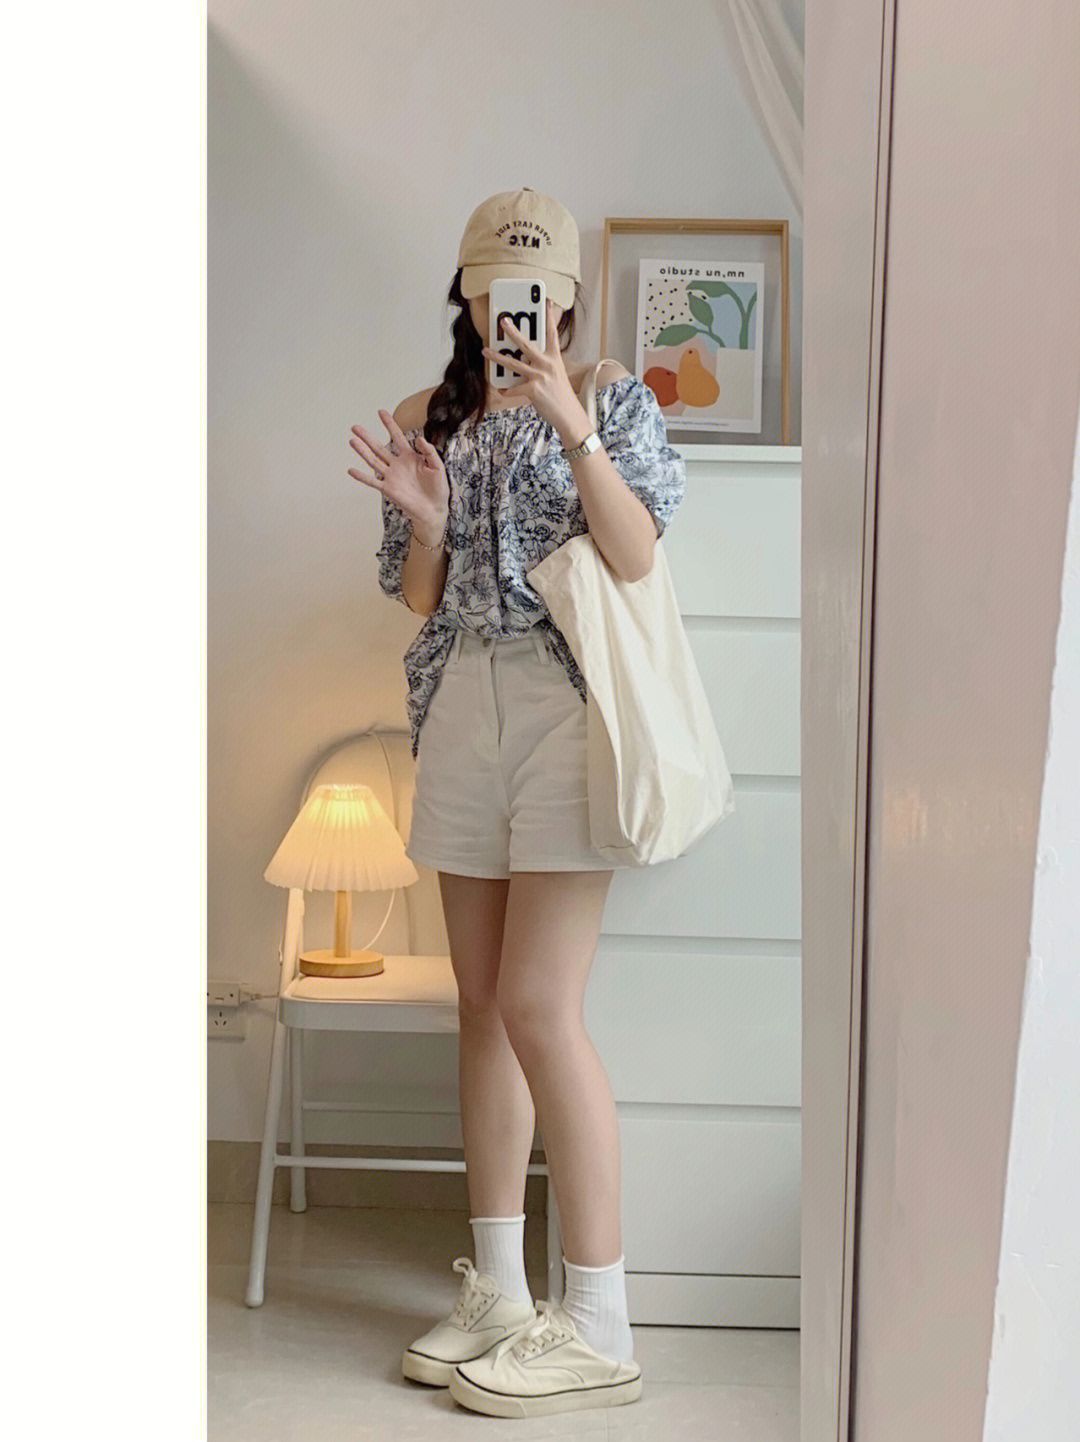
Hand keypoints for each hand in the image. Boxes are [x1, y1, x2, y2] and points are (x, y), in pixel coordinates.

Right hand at [348, 410, 448, 545]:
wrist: (434, 509)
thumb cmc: (438, 488)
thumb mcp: (438, 466)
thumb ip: (429, 452)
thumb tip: (419, 438)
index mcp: (410, 456)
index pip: (397, 436)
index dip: (389, 424)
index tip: (381, 412)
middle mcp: (398, 464)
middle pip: (379, 447)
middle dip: (367, 437)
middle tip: (355, 427)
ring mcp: (391, 476)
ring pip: (373, 461)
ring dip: (362, 451)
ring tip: (352, 441)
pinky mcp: (388, 489)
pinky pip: (372, 482)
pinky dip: (362, 476)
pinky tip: (351, 470)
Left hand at [481, 299, 590, 437]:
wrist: (569, 415)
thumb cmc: (561, 397)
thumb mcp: (556, 376)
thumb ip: (542, 366)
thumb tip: (523, 362)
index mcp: (555, 359)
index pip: (552, 334)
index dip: (550, 317)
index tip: (548, 301)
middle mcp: (547, 365)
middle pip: (526, 344)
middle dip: (513, 331)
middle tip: (503, 321)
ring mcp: (540, 376)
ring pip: (513, 364)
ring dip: (496, 357)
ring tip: (485, 351)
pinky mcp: (533, 390)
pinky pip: (512, 389)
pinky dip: (506, 391)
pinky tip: (503, 391)